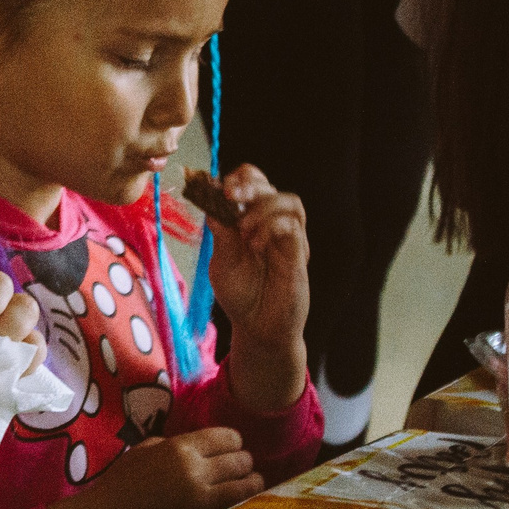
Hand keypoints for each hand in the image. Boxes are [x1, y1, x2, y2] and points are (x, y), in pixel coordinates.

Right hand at [49, 427, 263, 508]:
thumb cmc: (119, 484)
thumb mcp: (143, 451)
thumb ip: (171, 445)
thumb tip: (194, 448)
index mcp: (178, 446)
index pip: (224, 436)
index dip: (233, 440)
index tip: (233, 446)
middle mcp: (193, 465)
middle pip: (238, 456)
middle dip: (243, 459)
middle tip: (243, 463)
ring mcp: (199, 491)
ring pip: (243, 477)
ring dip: (250, 476)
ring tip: (253, 478)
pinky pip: (236, 498)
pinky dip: (247, 491)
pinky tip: (251, 489)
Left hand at [200, 167, 307, 341]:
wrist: (258, 329)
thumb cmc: (241, 295)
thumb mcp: (222, 263)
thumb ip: (221, 234)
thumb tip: (210, 201)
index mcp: (251, 221)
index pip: (251, 184)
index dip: (238, 178)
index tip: (219, 186)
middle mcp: (272, 225)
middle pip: (270, 187)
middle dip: (249, 184)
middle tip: (231, 194)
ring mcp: (288, 239)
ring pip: (289, 202)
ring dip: (263, 207)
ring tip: (243, 228)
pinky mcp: (298, 256)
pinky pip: (293, 228)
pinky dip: (272, 227)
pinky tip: (255, 244)